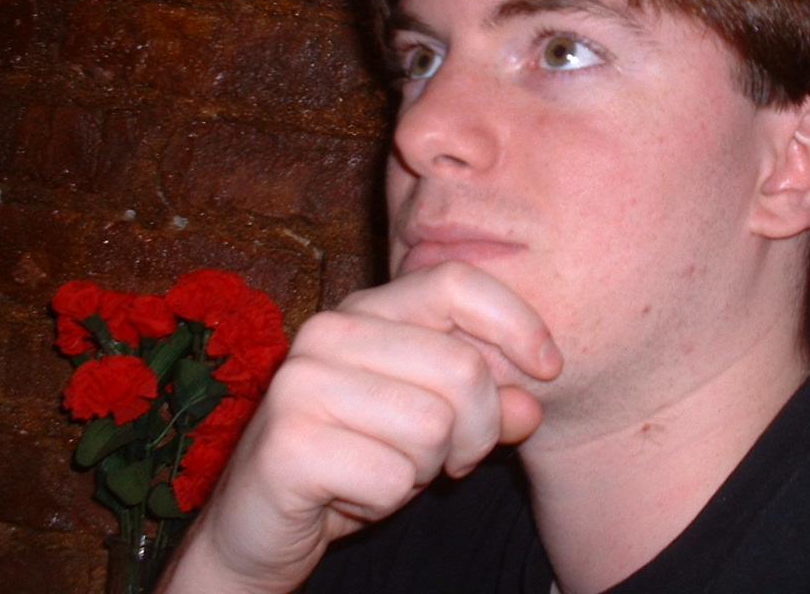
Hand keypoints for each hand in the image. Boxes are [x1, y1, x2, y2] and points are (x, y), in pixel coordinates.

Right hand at [155, 263, 562, 593]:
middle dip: (477, 430)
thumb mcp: (435, 425)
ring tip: (388, 469)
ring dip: (426, 469)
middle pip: (462, 368)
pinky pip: (394, 477)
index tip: (549, 370)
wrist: (260, 526)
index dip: (516, 323)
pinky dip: (388, 500)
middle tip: (452, 459)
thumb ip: (486, 405)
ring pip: (433, 427)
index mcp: (368, 310)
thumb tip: (532, 403)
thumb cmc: (357, 459)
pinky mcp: (288, 444)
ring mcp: (302, 383)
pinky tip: (353, 494)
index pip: (456, 282)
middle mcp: (330, 331)